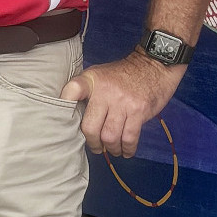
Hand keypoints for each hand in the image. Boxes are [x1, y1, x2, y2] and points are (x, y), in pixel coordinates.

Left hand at [59, 50, 183, 156]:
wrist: (153, 66)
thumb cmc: (122, 75)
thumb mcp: (99, 74)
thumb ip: (87, 91)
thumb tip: (75, 117)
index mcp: (91, 80)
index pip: (72, 90)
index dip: (64, 104)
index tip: (63, 121)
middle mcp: (104, 91)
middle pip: (90, 127)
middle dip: (92, 143)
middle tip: (96, 147)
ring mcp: (122, 102)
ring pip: (110, 137)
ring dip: (111, 148)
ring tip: (112, 150)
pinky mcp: (139, 111)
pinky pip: (129, 137)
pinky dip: (127, 149)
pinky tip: (126, 151)